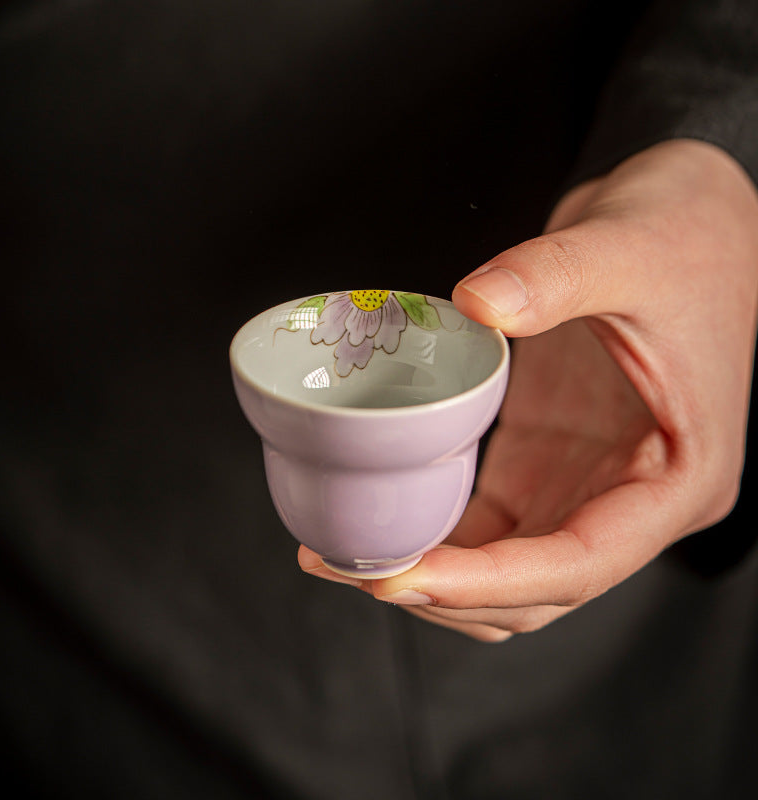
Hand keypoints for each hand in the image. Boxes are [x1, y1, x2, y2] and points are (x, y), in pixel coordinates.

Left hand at [299, 139, 757, 640]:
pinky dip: (445, 540)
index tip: (403, 576)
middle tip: (358, 571)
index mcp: (677, 476)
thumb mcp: (626, 244)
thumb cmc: (680, 236)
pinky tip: (392, 524)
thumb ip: (554, 274)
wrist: (685, 219)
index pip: (579, 563)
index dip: (487, 583)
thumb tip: (475, 304)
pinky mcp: (551, 460)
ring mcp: (588, 484)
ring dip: (439, 579)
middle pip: (537, 589)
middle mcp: (634, 498)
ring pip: (510, 571)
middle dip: (447, 593)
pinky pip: (494, 527)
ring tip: (358, 558)